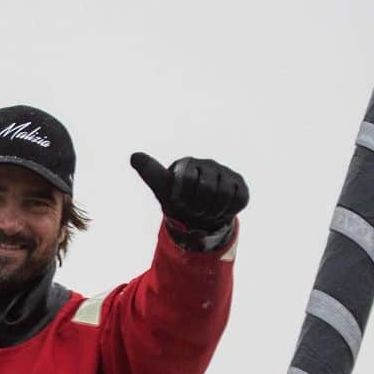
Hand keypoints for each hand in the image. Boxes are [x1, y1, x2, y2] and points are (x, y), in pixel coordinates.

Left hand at [131, 153, 248, 234]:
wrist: (197, 217)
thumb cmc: (178, 201)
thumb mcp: (162, 189)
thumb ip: (150, 172)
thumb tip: (134, 156)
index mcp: (188, 164)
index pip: (188, 180)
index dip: (184, 198)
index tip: (179, 202)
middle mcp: (209, 164)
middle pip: (208, 188)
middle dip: (199, 207)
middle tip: (193, 211)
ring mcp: (226, 173)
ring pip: (224, 195)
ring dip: (212, 211)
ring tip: (206, 213)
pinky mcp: (240, 185)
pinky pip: (237, 200)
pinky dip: (227, 211)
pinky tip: (220, 210)